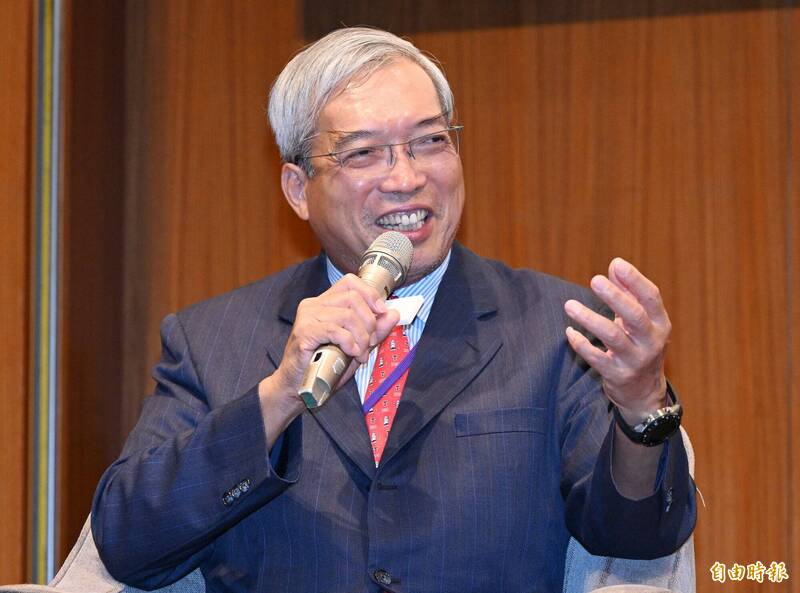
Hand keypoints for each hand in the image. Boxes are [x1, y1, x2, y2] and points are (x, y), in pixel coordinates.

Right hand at [269, 274, 399, 399]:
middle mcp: (313, 305)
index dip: (370, 294)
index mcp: (324, 303)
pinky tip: (351, 353)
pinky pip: (335, 330)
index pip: (350, 282)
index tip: (382, 312)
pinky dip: (349, 343)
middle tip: (369, 343)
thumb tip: (394, 314)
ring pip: (347, 315)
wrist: (296, 387)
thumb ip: (375, 330)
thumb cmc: (324, 366)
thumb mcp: (357, 346)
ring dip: (361, 337)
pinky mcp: (304, 332)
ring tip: (359, 353)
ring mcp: (307, 317)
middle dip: (369, 322)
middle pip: (353, 298)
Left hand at [563, 258, 671, 422]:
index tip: (617, 264)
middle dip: (615, 297)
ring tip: (569, 305)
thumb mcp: (639, 321)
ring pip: (613, 337)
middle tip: (594, 280)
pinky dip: (581, 344)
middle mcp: (651, 342)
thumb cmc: (638, 346)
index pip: (651, 297)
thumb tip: (615, 265)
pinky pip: (597, 358)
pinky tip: (569, 332)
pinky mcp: (618, 375)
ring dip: (590, 319)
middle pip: (635, 316)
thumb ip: (628, 293)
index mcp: (660, 323)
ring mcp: (635, 360)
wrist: (643, 392)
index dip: (635, 280)